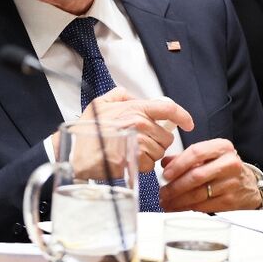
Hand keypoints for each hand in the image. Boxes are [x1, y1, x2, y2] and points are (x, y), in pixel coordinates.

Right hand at [74, 88, 193, 171]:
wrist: (75, 153)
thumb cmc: (86, 131)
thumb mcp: (99, 104)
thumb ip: (120, 95)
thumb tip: (135, 96)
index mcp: (134, 108)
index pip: (168, 109)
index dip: (182, 116)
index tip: (187, 123)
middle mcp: (139, 123)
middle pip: (166, 136)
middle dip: (157, 141)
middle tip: (140, 142)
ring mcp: (138, 142)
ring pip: (159, 152)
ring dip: (149, 155)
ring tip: (131, 151)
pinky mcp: (135, 160)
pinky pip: (150, 165)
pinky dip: (142, 166)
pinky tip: (128, 160)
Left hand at [158, 138, 260, 210]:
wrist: (249, 184)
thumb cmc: (224, 167)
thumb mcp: (208, 155)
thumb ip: (185, 157)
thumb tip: (165, 163)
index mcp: (222, 148)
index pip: (196, 152)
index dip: (178, 164)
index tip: (165, 174)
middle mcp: (229, 164)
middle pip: (196, 176)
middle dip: (175, 187)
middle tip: (163, 193)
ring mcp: (232, 183)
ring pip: (199, 194)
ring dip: (179, 200)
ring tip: (167, 202)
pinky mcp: (231, 201)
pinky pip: (205, 205)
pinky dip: (189, 207)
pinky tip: (179, 207)